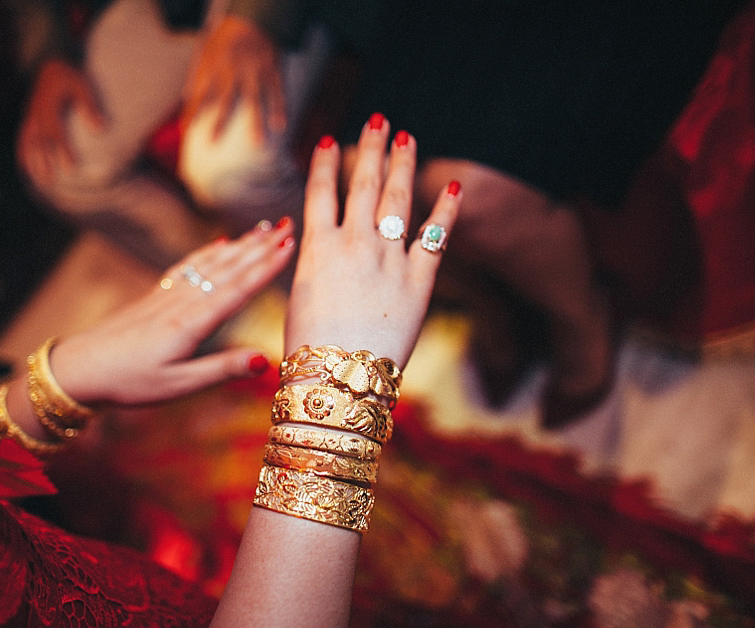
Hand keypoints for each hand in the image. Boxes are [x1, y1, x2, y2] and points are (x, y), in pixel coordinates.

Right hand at [17, 58, 106, 188]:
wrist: (51, 64)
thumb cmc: (71, 77)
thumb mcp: (83, 86)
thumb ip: (90, 107)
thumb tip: (101, 129)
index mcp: (49, 106)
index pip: (56, 133)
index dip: (63, 151)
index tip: (71, 168)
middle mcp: (36, 114)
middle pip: (40, 143)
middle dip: (46, 163)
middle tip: (53, 182)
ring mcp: (30, 117)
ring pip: (30, 144)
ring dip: (35, 163)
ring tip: (43, 182)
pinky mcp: (28, 120)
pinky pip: (22, 139)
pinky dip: (22, 154)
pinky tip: (25, 170)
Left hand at [49, 220, 295, 405]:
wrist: (80, 368)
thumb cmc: (129, 382)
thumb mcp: (178, 386)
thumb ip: (222, 370)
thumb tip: (266, 361)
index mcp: (190, 325)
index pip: (237, 290)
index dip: (265, 268)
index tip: (289, 246)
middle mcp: (182, 303)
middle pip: (228, 269)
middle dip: (260, 247)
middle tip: (287, 224)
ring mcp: (168, 296)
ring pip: (211, 264)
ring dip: (240, 245)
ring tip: (264, 228)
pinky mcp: (156, 296)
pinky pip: (188, 267)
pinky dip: (208, 253)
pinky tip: (221, 244)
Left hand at [183, 14, 284, 141]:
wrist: (254, 16)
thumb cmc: (227, 37)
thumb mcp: (207, 49)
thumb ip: (197, 72)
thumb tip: (186, 95)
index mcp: (216, 66)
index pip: (201, 92)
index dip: (192, 111)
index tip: (185, 129)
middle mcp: (235, 70)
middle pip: (226, 100)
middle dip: (219, 121)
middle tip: (213, 141)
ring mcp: (256, 71)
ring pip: (255, 100)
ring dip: (256, 122)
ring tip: (256, 143)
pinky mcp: (273, 70)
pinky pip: (278, 92)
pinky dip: (280, 109)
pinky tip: (281, 126)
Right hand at [285, 118, 461, 365]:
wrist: (339, 379)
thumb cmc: (310, 347)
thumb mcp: (301, 296)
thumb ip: (317, 262)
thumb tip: (322, 242)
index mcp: (318, 247)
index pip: (321, 191)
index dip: (325, 162)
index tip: (330, 139)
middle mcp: (354, 243)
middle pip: (363, 183)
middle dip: (372, 148)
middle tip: (379, 120)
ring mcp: (389, 258)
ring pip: (398, 199)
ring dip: (403, 165)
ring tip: (406, 137)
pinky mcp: (419, 280)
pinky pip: (436, 237)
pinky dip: (446, 211)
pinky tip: (453, 186)